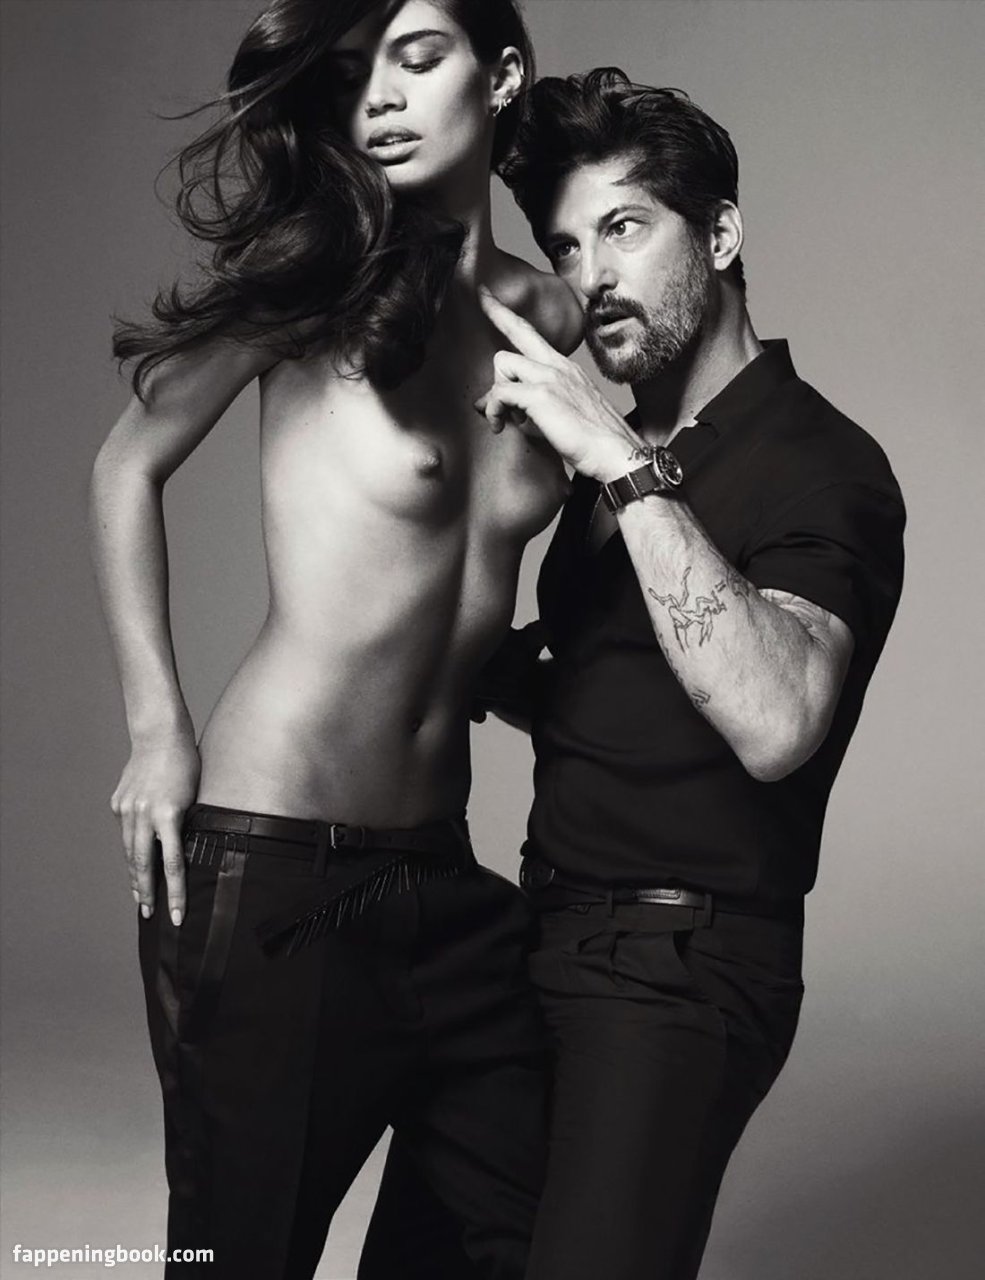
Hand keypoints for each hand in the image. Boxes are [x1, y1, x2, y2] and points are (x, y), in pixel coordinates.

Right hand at [110, 730, 199, 924]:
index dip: (175, 894)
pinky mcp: (118, 803)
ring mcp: (127, 809)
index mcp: (167, 816)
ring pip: (129, 851)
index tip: (178, 916)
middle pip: (143, 864)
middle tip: (150, 915)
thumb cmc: (187, 765)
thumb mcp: (194, 798)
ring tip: (139, 896)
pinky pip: (126, 831)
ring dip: (135, 875)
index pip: (172, 866)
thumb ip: (184, 826)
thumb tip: (182, 854)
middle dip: (147, 893)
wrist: (160, 736)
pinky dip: (131, 846)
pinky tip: (135, 859)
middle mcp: (144, 815)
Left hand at [476, 287, 639, 481]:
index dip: (510, 316)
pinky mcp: (542, 394)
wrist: (617, 454)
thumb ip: (523, 408)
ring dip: (495, 393)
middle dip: (496, 311)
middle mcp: (559, 366)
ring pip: (504, 363)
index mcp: (565, 369)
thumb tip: (488, 405)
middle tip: (481, 296)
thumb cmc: (592, 442)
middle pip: (520, 330)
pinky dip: (495, 411)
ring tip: (503, 419)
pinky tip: (500, 426)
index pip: (533, 335)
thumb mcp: (556, 418)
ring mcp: (551, 377)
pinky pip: (501, 391)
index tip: (492, 298)